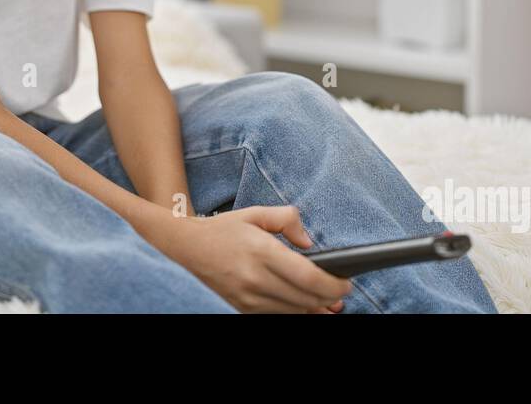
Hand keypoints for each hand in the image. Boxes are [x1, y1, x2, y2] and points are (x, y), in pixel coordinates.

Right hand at [151, 205, 352, 312]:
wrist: (184, 249)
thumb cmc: (221, 230)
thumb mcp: (254, 213)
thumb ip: (287, 219)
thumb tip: (309, 242)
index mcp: (261, 251)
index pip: (308, 276)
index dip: (333, 284)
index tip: (345, 282)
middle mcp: (254, 278)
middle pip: (305, 299)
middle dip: (329, 298)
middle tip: (341, 292)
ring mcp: (247, 298)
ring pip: (294, 312)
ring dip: (315, 310)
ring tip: (329, 304)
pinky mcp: (241, 308)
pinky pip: (277, 317)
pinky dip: (295, 313)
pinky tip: (306, 308)